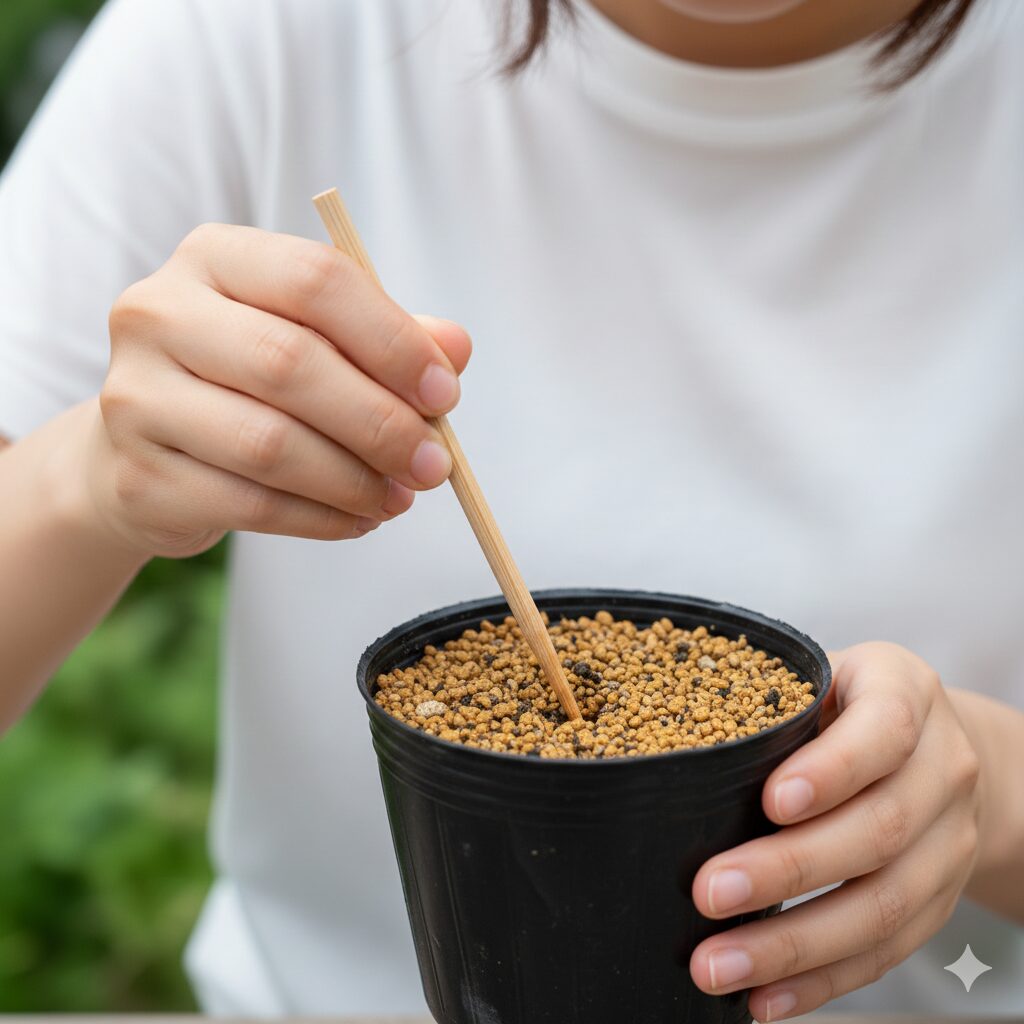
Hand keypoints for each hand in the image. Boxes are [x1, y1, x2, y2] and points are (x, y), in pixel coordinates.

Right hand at [87, 224, 470, 556]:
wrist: (145, 449)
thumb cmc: (246, 381)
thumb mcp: (315, 339)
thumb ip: (386, 338)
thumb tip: (455, 349)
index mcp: (213, 258)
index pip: (314, 279)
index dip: (392, 339)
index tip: (446, 394)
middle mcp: (158, 314)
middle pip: (289, 364)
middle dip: (381, 423)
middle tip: (434, 465)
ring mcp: (135, 397)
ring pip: (269, 444)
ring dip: (355, 480)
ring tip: (400, 497)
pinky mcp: (138, 478)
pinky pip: (250, 505)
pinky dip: (322, 519)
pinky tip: (359, 519)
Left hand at [689, 642, 981, 1020]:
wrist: (943, 748)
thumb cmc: (847, 705)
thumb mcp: (819, 677)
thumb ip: (771, 705)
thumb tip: (671, 752)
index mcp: (907, 694)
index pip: (883, 730)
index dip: (832, 770)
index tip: (771, 801)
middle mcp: (943, 768)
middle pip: (879, 829)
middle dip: (789, 869)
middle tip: (708, 893)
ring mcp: (949, 842)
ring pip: (884, 904)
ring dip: (796, 944)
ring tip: (718, 963)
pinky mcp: (940, 901)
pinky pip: (886, 951)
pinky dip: (822, 981)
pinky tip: (764, 997)